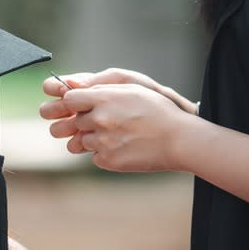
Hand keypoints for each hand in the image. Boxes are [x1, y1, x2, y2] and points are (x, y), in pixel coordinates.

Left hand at [40, 76, 201, 174]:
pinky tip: (124, 148)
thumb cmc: (158, 111)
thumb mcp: (132, 89)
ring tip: (120, 136)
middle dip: (87, 122)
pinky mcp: (107, 160)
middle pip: (75, 121)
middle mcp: (99, 119)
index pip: (69, 100)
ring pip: (81, 141)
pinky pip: (94, 156)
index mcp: (104, 99)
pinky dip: (105, 154)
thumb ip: (102, 89)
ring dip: (95, 139)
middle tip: (110, 123)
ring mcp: (102, 141)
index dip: (75, 103)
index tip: (83, 106)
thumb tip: (77, 90)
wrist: (179, 140)